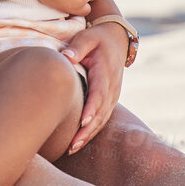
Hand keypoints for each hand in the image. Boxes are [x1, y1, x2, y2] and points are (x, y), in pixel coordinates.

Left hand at [59, 19, 129, 154]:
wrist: (118, 39)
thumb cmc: (98, 38)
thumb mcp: (87, 37)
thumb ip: (77, 47)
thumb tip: (66, 57)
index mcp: (105, 72)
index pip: (99, 94)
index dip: (91, 109)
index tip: (82, 122)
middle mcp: (112, 87)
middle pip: (101, 113)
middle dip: (87, 130)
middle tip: (72, 145)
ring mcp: (113, 95)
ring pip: (103, 119)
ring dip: (89, 134)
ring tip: (73, 148)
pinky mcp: (110, 99)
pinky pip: (103, 117)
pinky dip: (93, 130)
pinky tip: (79, 141)